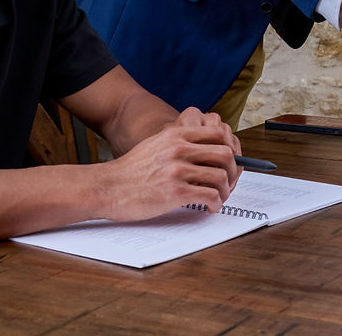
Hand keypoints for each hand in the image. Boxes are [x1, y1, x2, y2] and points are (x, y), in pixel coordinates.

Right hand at [99, 111, 240, 220]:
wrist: (108, 186)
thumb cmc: (131, 170)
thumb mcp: (157, 144)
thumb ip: (180, 143)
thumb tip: (206, 153)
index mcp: (176, 134)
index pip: (218, 134)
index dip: (229, 149)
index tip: (229, 163)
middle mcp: (179, 148)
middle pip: (225, 154)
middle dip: (233, 171)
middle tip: (228, 183)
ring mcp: (177, 169)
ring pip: (221, 176)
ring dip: (226, 190)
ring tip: (219, 198)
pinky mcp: (175, 191)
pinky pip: (209, 196)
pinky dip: (215, 204)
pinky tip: (209, 207)